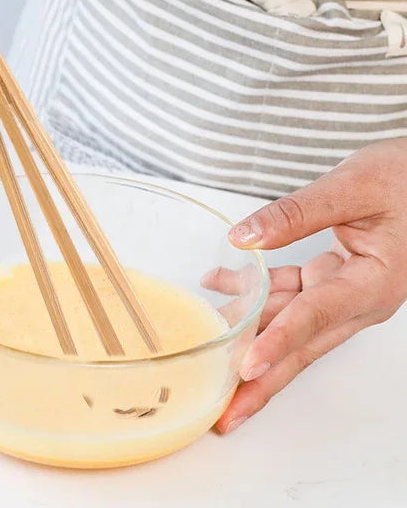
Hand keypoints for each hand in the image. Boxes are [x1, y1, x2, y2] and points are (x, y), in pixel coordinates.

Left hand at [210, 139, 406, 432]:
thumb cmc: (402, 178)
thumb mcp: (352, 187)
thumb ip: (296, 213)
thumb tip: (243, 237)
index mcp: (372, 284)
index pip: (316, 317)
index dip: (278, 342)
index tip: (246, 367)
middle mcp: (358, 298)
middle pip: (301, 345)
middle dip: (262, 382)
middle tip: (224, 416)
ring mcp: (344, 291)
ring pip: (289, 323)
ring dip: (249, 336)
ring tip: (206, 354)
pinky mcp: (332, 277)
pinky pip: (289, 292)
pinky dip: (255, 290)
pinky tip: (221, 282)